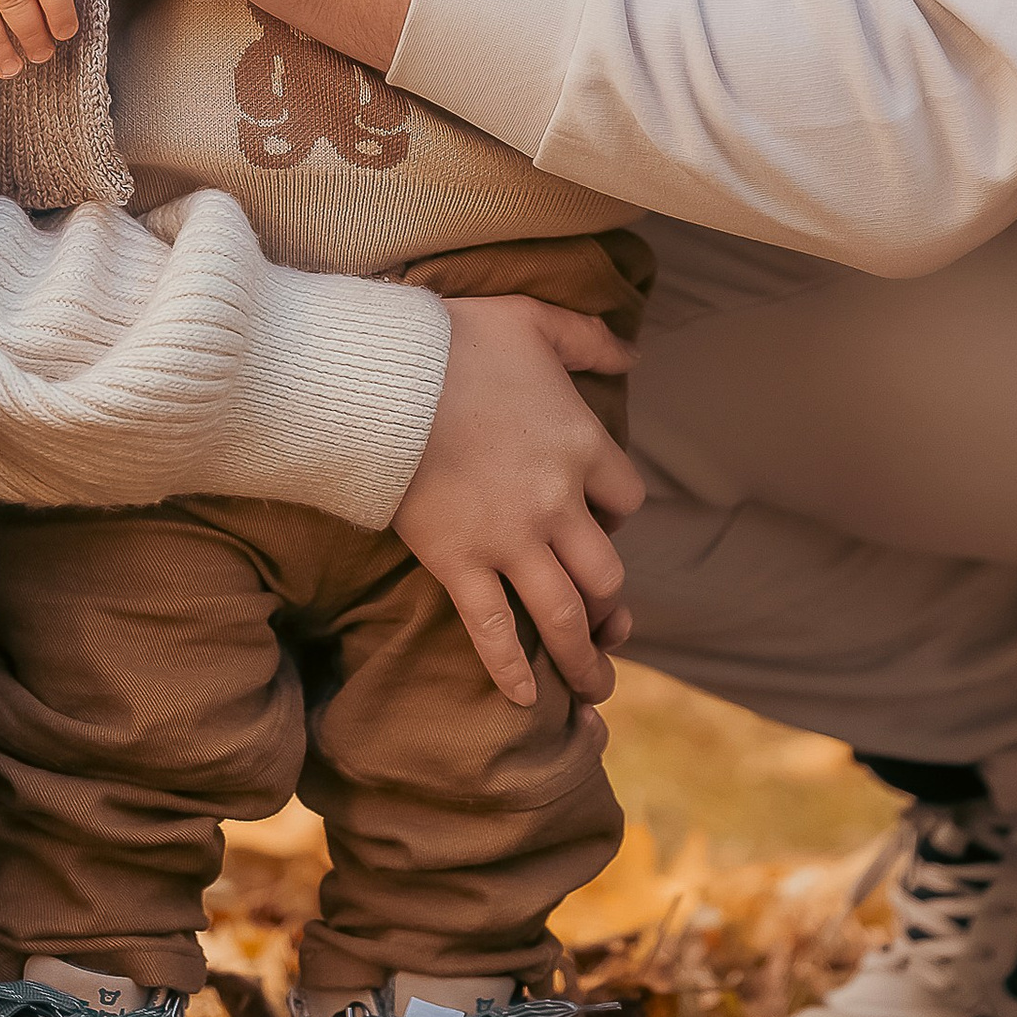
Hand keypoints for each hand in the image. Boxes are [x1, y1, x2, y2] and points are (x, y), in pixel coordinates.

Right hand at [393, 295, 643, 710]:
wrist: (383, 375)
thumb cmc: (454, 339)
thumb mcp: (532, 319)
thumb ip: (587, 336)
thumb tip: (633, 349)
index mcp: (581, 444)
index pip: (626, 500)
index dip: (616, 518)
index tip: (598, 524)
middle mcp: (557, 502)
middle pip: (606, 572)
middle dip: (609, 604)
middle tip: (607, 625)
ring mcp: (508, 538)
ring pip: (563, 614)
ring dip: (583, 657)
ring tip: (594, 687)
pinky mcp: (458, 562)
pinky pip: (493, 629)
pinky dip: (510, 669)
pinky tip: (522, 698)